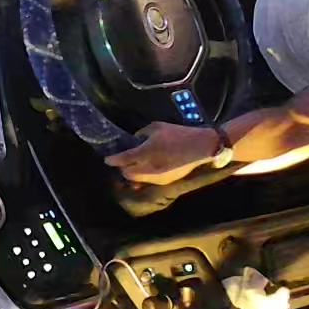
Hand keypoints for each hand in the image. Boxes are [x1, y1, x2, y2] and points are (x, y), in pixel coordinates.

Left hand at [104, 122, 218, 184]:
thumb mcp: (157, 127)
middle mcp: (148, 168)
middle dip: (123, 168)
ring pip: (138, 179)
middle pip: (128, 173)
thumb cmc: (178, 134)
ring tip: (136, 164)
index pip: (123, 159)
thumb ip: (142, 134)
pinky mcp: (166, 181)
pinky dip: (145, 175)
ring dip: (134, 173)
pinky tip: (149, 167)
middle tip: (123, 160)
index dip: (112, 160)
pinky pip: (149, 180)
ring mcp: (157, 177)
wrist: (201, 148)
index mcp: (145, 153)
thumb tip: (136, 140)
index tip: (107, 159)